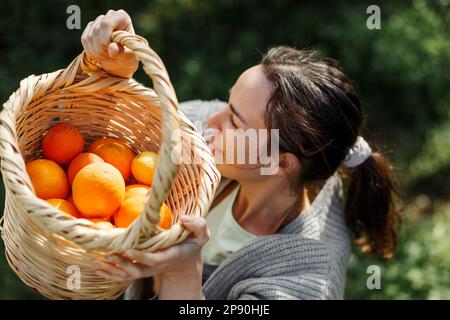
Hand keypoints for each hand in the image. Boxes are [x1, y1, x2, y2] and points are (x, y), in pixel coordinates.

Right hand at [81, 9, 137, 77]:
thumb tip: (112, 48)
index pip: (106, 24)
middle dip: (100, 48)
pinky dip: (90, 51)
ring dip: (95, 52)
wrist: (122, 61)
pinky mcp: (90, 29)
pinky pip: (84, 40)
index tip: (110, 53)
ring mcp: (98, 21)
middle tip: (109, 58)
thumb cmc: (129, 58)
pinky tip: (99, 56)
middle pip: (96, 30)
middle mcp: (109, 15)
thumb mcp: (130, 58)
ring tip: (106, 58)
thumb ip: (122, 53)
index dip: (104, 39)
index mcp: (122, 17)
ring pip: (89, 36)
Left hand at [93, 215, 209, 282]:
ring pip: (127, 275)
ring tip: (97, 262)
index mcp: (169, 256)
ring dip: (112, 270)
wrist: (185, 262)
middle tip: (108, 256)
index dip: (141, 256)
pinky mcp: (140, 269)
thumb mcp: (202, 235)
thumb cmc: (192, 245)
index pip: (154, 259)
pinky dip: (109, 272)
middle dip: (122, 265)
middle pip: (137, 271)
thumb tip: (184, 218)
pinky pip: (122, 275)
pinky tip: (97, 265)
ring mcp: (146, 269)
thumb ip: (198, 225)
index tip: (129, 249)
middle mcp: (155, 266)